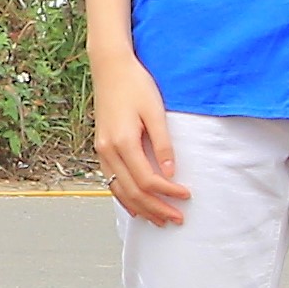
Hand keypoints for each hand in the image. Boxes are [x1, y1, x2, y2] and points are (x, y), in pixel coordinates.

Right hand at [92, 54, 186, 225]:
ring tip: (159, 219)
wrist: (110, 68)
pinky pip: (111, 181)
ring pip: (119, 191)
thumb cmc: (135, 85)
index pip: (147, 179)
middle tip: (176, 218)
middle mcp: (108, 150)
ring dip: (140, 208)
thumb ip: (162, 144)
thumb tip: (170, 172)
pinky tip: (136, 206)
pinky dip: (124, 197)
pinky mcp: (101, 149)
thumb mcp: (155, 111)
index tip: (186, 195)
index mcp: (122, 142)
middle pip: (132, 191)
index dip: (167, 192)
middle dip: (156, 208)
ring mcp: (102, 151)